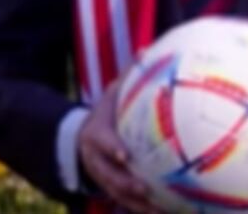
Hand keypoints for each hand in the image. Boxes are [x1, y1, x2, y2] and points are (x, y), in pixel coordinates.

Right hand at [77, 77, 157, 212]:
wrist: (81, 139)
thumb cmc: (104, 112)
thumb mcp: (110, 93)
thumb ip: (128, 75)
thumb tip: (147, 50)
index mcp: (95, 135)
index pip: (102, 144)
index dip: (112, 149)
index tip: (124, 154)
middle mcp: (96, 160)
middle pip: (108, 176)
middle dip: (124, 184)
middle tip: (144, 189)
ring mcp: (102, 177)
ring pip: (118, 195)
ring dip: (137, 204)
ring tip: (158, 210)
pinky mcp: (110, 190)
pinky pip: (127, 203)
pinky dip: (143, 209)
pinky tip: (165, 212)